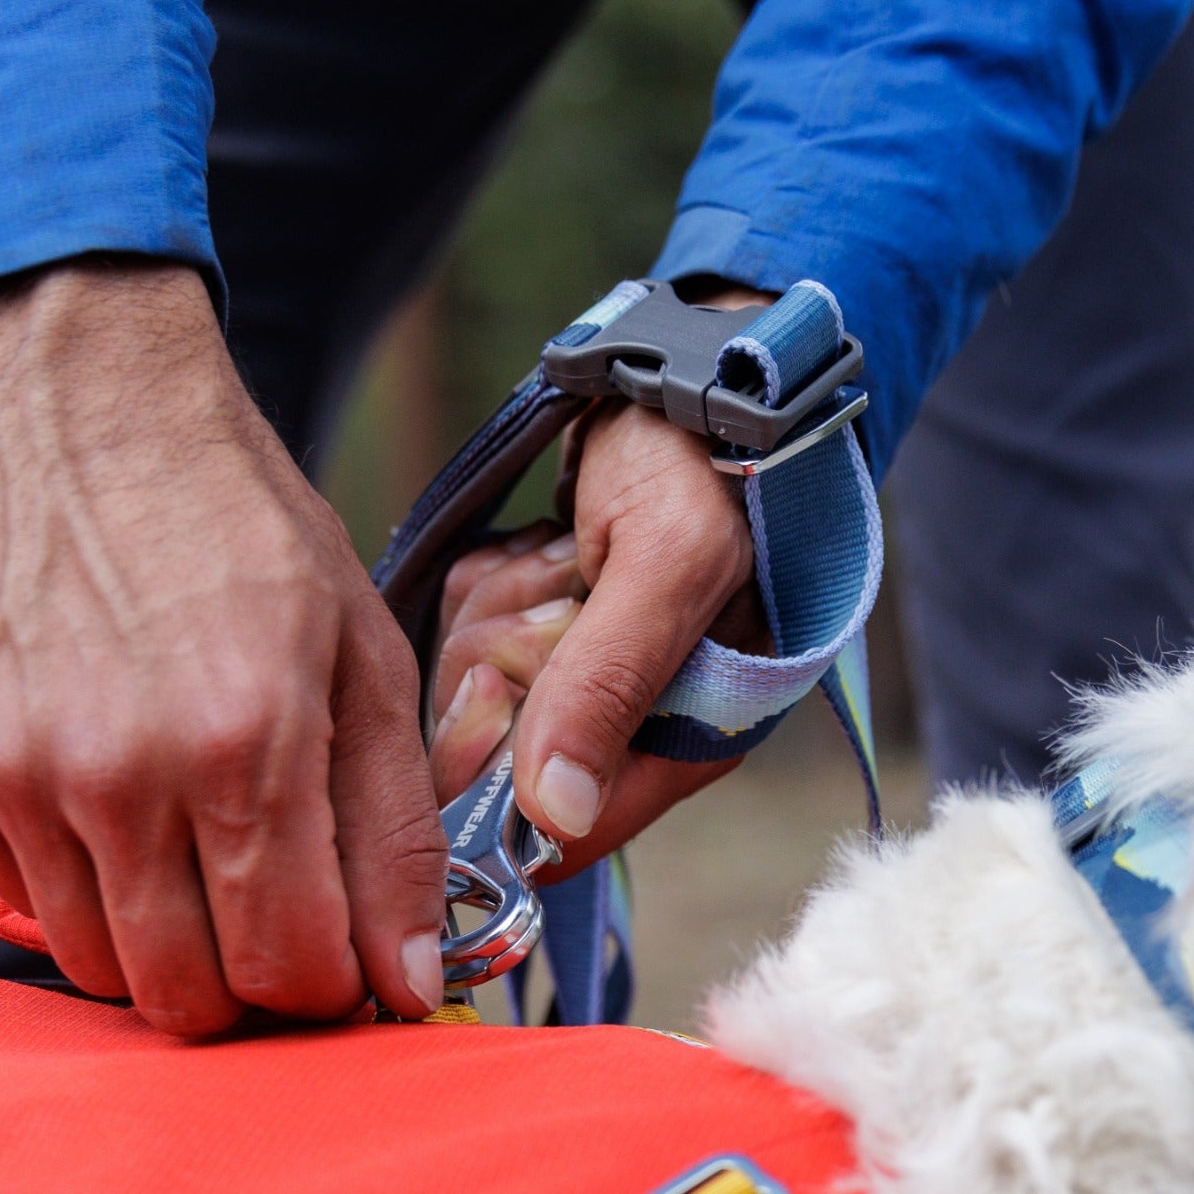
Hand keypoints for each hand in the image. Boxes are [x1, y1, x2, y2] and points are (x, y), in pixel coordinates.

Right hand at [0, 261, 447, 1033]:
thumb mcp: (367, 662)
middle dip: (251, 988)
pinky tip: (120, 808)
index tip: (346, 955)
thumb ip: (396, 833)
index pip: (290, 970)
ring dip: (164, 948)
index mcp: (245, 743)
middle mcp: (116, 774)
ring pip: (99, 969)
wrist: (77, 404)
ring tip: (199, 860)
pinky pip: (21, 900)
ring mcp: (13, 773)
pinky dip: (82, 889)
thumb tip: (409, 980)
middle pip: (188, 999)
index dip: (333, 986)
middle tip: (275, 922)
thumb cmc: (246, 532)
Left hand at [441, 287, 774, 872]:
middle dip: (508, 660)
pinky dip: (496, 582)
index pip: (563, 831)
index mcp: (695, 740)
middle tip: (558, 578)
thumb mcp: (667, 559)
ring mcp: (599, 683)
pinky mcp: (563, 635)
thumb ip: (609, 684)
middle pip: (505, 758)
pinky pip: (481, 636)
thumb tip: (559, 816)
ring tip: (563, 549)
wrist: (711, 362)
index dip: (502, 777)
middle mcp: (646, 730)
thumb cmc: (712, 455)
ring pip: (483, 691)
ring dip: (500, 609)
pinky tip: (545, 544)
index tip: (497, 686)